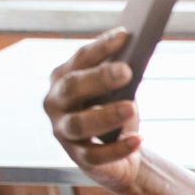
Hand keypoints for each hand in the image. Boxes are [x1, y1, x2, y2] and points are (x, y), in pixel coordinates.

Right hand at [42, 28, 144, 191]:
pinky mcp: (78, 159)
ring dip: (106, 115)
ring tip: (132, 108)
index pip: (80, 59)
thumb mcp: (117, 92)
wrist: (118, 156)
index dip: (101, 47)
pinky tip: (138, 139)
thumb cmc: (114, 112)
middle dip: (99, 77)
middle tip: (127, 70)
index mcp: (63, 78)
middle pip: (74, 87)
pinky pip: (96, 155)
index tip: (124, 36)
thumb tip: (135, 58)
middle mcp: (56, 103)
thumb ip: (119, 76)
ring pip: (80, 123)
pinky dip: (118, 148)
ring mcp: (63, 132)